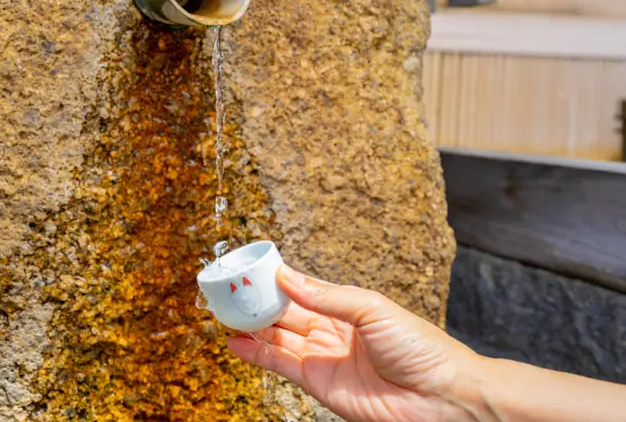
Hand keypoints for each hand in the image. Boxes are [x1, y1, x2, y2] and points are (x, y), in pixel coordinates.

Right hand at [227, 265, 481, 421]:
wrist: (440, 397)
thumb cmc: (420, 347)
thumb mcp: (372, 308)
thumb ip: (327, 296)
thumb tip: (287, 276)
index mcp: (346, 307)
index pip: (303, 289)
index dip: (278, 279)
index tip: (252, 267)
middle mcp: (331, 330)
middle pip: (285, 313)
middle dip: (258, 301)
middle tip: (231, 289)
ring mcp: (323, 358)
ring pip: (278, 338)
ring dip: (252, 326)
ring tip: (225, 312)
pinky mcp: (317, 384)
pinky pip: (279, 365)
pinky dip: (256, 354)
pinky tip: (236, 342)